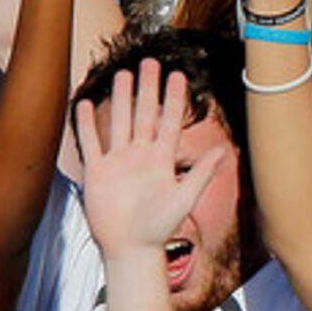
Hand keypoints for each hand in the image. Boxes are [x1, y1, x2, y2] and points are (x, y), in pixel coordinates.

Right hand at [76, 64, 227, 259]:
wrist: (130, 248)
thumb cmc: (160, 228)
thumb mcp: (185, 198)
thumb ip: (201, 173)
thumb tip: (225, 152)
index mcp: (162, 159)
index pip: (168, 120)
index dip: (173, 98)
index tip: (178, 74)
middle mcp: (141, 155)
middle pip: (144, 114)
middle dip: (147, 88)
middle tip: (150, 62)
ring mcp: (118, 161)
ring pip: (119, 121)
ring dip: (120, 99)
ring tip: (122, 74)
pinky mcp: (97, 172)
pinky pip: (91, 143)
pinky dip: (87, 124)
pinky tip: (86, 103)